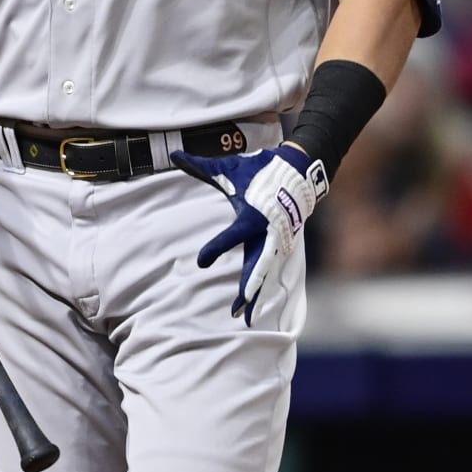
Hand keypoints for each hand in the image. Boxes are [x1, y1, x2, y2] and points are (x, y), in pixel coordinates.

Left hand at [172, 144, 328, 323]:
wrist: (298, 171)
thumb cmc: (259, 170)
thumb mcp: (229, 169)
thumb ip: (200, 166)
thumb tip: (173, 154)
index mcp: (253, 215)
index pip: (233, 235)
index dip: (218, 248)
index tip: (201, 261)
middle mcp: (267, 232)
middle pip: (257, 266)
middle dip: (247, 288)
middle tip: (236, 310)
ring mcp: (277, 240)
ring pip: (264, 273)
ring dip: (254, 295)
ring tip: (243, 317)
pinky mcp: (281, 245)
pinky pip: (269, 270)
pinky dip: (262, 288)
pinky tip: (253, 307)